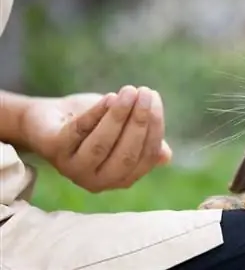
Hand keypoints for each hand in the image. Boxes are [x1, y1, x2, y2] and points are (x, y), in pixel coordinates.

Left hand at [21, 85, 171, 192]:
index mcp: (121, 178)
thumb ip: (144, 143)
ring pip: (101, 144)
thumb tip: (166, 156)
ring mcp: (73, 168)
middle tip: (145, 92)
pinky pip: (78, 131)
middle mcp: (98, 180)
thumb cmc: (95, 125)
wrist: (51, 117)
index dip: (154, 128)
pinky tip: (109, 97)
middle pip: (126, 155)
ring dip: (118, 115)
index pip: (146, 158)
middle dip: (139, 121)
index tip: (155, 100)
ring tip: (129, 91)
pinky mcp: (53, 150)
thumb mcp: (124, 132)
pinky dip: (96, 113)